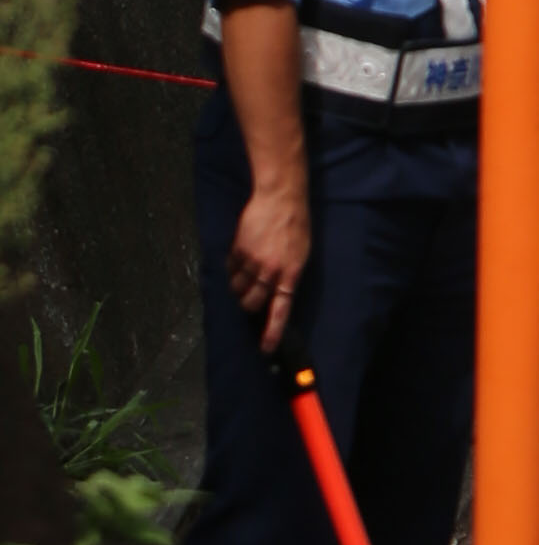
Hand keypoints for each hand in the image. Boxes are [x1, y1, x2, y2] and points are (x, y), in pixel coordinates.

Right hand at [228, 174, 312, 348]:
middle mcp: (271, 271)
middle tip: (250, 296)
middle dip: (248, 305)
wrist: (281, 196)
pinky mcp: (238, 251)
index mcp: (291, 273)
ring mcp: (253, 262)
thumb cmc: (296, 224)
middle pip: (251, 303)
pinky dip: (233, 269)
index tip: (265, 348)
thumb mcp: (301, 253)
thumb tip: (278, 295)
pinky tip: (241, 255)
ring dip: (239, 287)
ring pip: (237, 290)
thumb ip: (288, 275)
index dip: (272, 331)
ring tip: (246, 272)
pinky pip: (231, 270)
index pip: (281, 309)